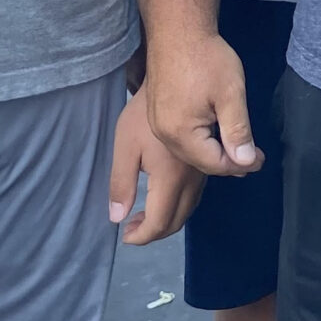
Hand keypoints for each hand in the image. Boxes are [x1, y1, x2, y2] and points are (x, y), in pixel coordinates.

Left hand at [108, 81, 204, 243]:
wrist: (177, 83)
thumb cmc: (144, 112)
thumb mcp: (125, 145)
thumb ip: (121, 183)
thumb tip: (116, 218)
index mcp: (171, 178)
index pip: (161, 221)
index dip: (142, 235)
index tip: (125, 236)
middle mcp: (192, 180)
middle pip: (177, 220)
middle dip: (154, 232)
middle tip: (130, 228)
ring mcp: (201, 173)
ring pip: (188, 210)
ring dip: (166, 220)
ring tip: (141, 218)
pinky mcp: (204, 164)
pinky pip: (194, 196)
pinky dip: (177, 207)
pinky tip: (161, 199)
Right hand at [147, 28, 264, 179]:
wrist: (177, 30)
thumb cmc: (206, 58)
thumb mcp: (231, 94)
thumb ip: (238, 131)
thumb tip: (246, 163)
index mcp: (180, 133)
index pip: (215, 164)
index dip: (241, 165)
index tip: (260, 159)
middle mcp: (164, 134)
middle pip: (200, 161)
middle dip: (228, 162)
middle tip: (252, 156)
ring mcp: (157, 124)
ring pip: (190, 152)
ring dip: (214, 153)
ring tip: (238, 147)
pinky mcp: (157, 114)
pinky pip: (180, 138)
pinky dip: (200, 141)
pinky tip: (215, 133)